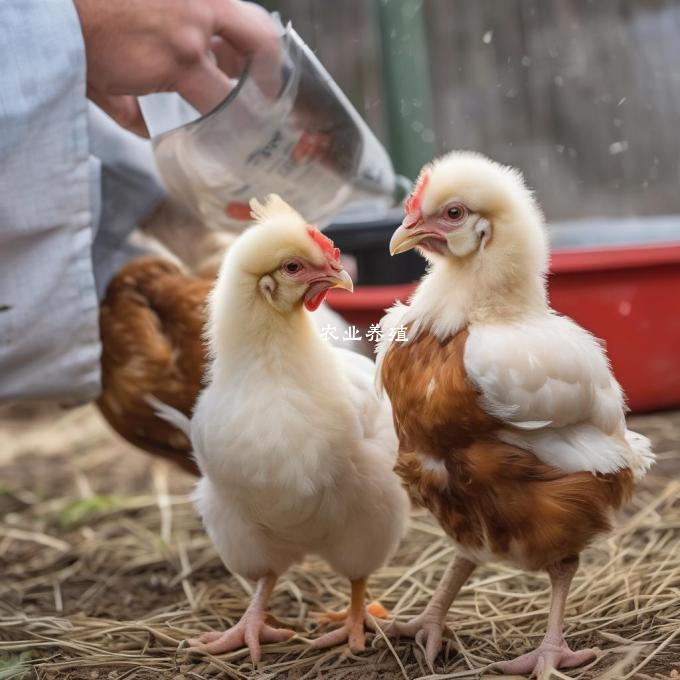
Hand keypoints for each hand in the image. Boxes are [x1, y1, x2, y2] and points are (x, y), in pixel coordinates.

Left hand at [73, 0, 279, 135]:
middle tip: (267, 90)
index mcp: (181, 56)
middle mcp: (196, 20)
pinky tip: (209, 33)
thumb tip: (148, 130)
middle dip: (271, 68)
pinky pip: (218, 4)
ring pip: (244, 13)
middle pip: (262, 41)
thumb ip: (132, 114)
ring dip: (249, 41)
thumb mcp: (100, 89)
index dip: (243, 121)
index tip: (247, 131)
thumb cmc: (72, 37)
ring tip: (240, 62)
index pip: (229, 99)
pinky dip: (218, 20)